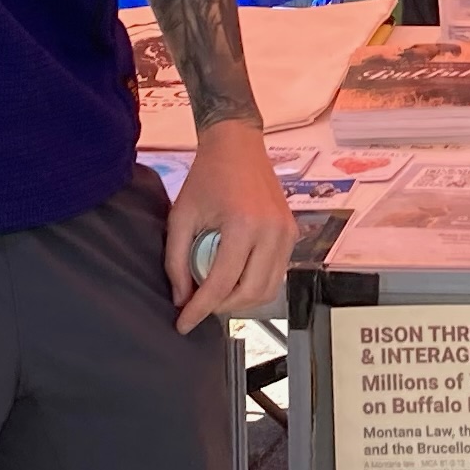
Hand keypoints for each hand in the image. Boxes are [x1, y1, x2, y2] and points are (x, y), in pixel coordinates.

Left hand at [168, 120, 291, 332]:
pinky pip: (277, 275)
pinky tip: (236, 281)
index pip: (222, 282)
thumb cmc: (205, 178)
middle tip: (199, 307)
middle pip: (249, 292)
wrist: (238, 145)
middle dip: (221, 307)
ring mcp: (287, 233)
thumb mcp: (180, 216)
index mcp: (243, 225)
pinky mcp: (293, 234)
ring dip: (241, 302)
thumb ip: (177, 260)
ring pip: (268, 289)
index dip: (200, 308)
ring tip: (217, 297)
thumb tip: (182, 299)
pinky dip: (256, 286)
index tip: (183, 324)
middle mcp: (272, 232)